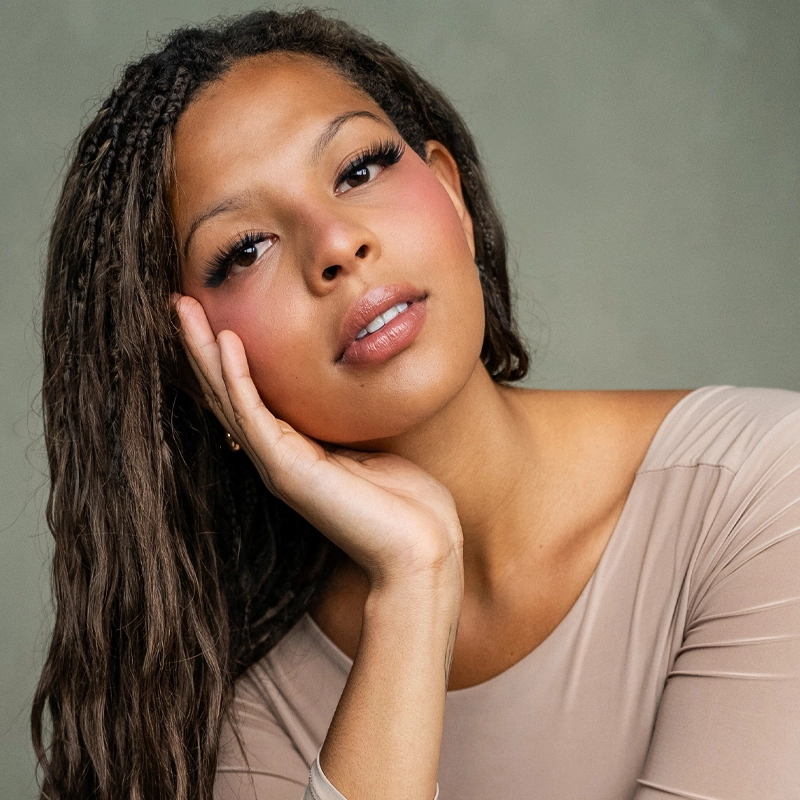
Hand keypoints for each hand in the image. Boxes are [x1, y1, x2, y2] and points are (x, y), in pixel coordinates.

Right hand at [173, 294, 463, 591]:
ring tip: (182, 309)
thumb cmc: (405, 503)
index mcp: (295, 450)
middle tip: (177, 303)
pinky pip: (254, 415)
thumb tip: (346, 393)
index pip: (249, 394)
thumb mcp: (370, 448)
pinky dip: (237, 377)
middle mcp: (277, 455)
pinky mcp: (288, 470)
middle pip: (227, 391)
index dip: (227, 356)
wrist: (420, 549)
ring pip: (229, 398)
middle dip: (202, 345)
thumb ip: (344, 425)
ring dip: (204, 352)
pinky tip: (225, 342)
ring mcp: (278, 463)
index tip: (213, 314)